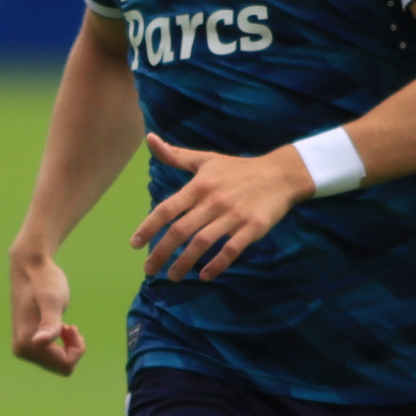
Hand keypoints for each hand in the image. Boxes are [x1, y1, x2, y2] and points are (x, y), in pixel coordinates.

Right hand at [10, 244, 84, 375]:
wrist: (30, 268)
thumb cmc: (45, 281)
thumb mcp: (53, 301)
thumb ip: (50, 323)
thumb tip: (38, 343)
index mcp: (28, 344)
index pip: (64, 365)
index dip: (76, 349)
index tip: (73, 327)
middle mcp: (21, 350)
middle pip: (61, 367)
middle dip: (71, 348)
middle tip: (71, 325)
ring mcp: (22, 348)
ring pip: (57, 362)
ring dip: (67, 345)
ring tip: (66, 325)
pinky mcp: (27, 343)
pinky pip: (51, 357)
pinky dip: (61, 344)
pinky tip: (61, 327)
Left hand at [134, 132, 313, 281]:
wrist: (281, 174)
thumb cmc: (238, 169)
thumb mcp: (206, 159)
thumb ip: (176, 155)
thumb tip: (149, 139)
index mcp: (199, 186)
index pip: (167, 209)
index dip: (148, 228)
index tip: (135, 245)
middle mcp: (213, 201)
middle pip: (180, 231)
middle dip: (161, 253)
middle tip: (149, 270)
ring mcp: (233, 215)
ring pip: (202, 243)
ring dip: (184, 263)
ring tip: (172, 276)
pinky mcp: (252, 228)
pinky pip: (231, 250)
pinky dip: (217, 264)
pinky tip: (205, 275)